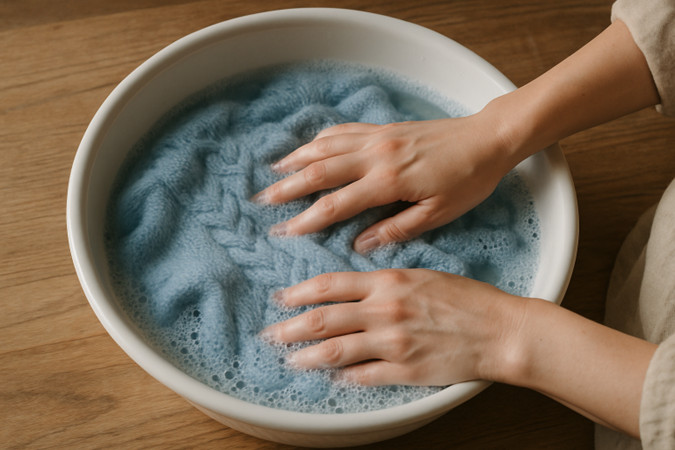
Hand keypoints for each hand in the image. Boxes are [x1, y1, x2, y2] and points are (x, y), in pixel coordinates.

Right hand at [253, 116, 514, 252]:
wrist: (487, 139)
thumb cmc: (467, 181)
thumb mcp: (438, 214)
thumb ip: (396, 229)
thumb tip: (360, 246)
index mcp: (388, 181)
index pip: (336, 203)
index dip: (306, 219)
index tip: (283, 231)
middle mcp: (376, 155)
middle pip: (320, 171)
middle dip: (288, 187)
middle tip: (262, 201)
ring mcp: (377, 137)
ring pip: (325, 146)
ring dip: (296, 159)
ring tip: (273, 174)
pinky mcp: (383, 128)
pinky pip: (343, 131)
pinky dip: (320, 140)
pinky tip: (308, 148)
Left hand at [261, 269, 526, 385]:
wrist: (499, 330)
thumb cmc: (466, 298)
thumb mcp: (421, 276)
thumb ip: (385, 283)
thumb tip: (353, 291)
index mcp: (388, 283)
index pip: (330, 285)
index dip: (300, 292)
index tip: (282, 298)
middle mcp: (384, 311)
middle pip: (323, 319)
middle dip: (290, 327)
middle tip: (271, 334)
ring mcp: (392, 343)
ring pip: (336, 350)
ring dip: (307, 356)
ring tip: (291, 359)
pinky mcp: (405, 370)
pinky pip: (364, 376)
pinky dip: (344, 377)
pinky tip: (333, 378)